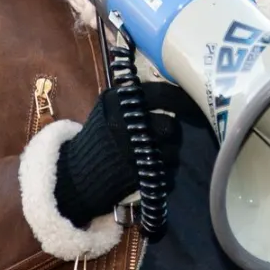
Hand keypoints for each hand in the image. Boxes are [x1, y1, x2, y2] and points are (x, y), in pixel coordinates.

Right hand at [53, 82, 197, 226]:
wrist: (76, 174)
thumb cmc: (99, 138)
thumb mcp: (109, 109)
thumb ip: (136, 101)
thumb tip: (177, 94)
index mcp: (120, 102)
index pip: (162, 94)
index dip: (181, 100)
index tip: (194, 105)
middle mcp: (127, 123)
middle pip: (170, 126)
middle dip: (171, 134)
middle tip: (165, 137)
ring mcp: (131, 150)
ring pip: (171, 152)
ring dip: (169, 156)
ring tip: (155, 157)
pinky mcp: (136, 175)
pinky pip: (166, 174)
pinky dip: (164, 175)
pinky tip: (151, 171)